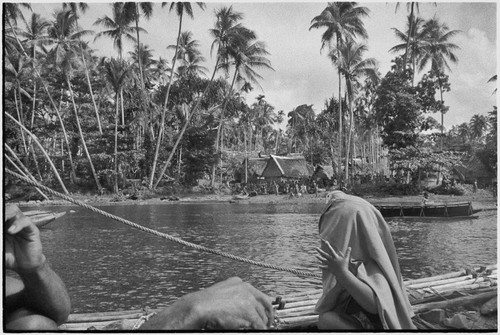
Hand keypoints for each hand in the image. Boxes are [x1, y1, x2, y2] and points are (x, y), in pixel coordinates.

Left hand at [5, 205, 44, 271]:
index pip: (1, 215)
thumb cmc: (10, 257)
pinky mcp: (32, 230)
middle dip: (2, 212)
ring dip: (7, 214)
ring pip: (14, 211)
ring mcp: (21, 225)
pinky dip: (18, 224)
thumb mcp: (0, 250)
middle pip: (6, 209)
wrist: (24, 266)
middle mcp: (11, 223)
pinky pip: (26, 221)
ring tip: (2, 221)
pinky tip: (11, 231)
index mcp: (3, 226)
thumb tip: (0, 234)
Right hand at [142, 277, 274, 329]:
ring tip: (260, 328)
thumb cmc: (205, 303)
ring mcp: (248, 300)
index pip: (259, 293)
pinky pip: (259, 324)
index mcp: (240, 283)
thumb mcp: (223, 292)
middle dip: (267, 315)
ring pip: (262, 315)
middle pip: (264, 303)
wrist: (200, 307)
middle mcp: (246, 289)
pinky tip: (256, 330)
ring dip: (262, 323)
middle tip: (268, 322)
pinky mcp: (249, 312)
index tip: (266, 311)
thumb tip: (241, 306)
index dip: (264, 305)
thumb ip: (235, 296)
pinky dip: (259, 328)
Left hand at [315, 239, 350, 275]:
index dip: (328, 245)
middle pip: (324, 255)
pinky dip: (321, 266)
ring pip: (323, 260)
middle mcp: (331, 260)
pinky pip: (324, 267)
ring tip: (315, 255)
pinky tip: (318, 265)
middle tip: (316, 248)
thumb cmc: (345, 266)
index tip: (325, 242)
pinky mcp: (329, 269)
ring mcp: (329, 264)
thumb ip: (347, 252)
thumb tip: (350, 247)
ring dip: (319, 258)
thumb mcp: (346, 259)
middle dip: (320, 251)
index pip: (331, 250)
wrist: (342, 274)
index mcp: (335, 257)